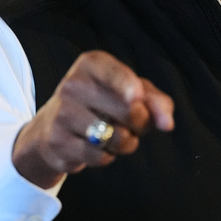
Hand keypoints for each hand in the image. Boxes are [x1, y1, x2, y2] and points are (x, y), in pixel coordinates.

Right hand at [12, 50, 174, 188]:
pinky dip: (107, 156)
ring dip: (127, 143)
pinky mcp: (58, 142)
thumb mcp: (130, 91)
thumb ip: (155, 101)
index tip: (136, 97)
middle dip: (142, 123)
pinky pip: (100, 156)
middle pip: (129, 111)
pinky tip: (97, 146)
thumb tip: (167, 124)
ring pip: (116, 137)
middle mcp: (73, 84)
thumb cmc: (101, 103)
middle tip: (135, 122)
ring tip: (117, 135)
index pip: (115, 73)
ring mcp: (62, 114)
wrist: (52, 126)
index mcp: (92, 64)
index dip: (129, 87)